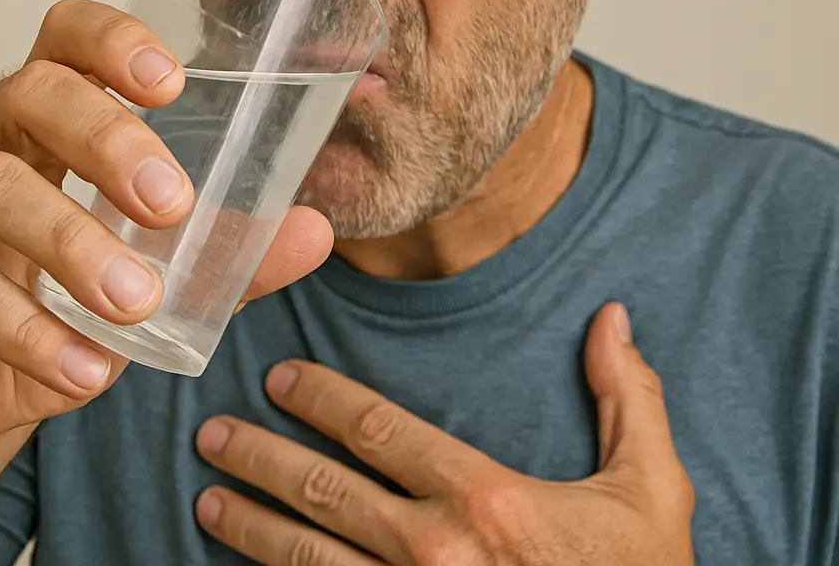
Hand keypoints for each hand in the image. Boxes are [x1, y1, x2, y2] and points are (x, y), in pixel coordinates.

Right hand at [0, 0, 333, 484]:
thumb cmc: (57, 307)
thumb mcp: (150, 273)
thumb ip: (228, 252)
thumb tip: (315, 232)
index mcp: (41, 118)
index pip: (64, 37)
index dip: (112, 40)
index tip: (172, 82)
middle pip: (29, 92)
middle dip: (108, 140)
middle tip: (171, 205)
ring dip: (72, 243)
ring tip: (137, 305)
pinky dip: (25, 329)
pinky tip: (82, 370)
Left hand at [194, 303, 694, 564]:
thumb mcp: (652, 491)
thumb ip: (628, 399)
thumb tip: (613, 318)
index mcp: (486, 499)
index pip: (379, 429)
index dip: (321, 398)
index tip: (281, 379)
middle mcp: (435, 552)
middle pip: (324, 491)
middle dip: (260, 457)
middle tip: (213, 435)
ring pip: (307, 559)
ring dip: (251, 526)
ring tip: (207, 500)